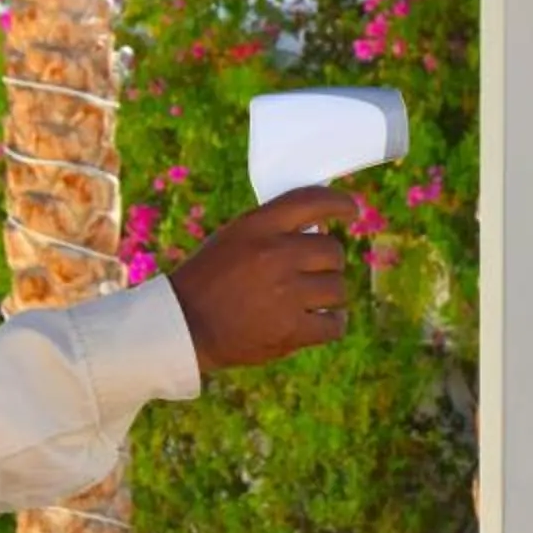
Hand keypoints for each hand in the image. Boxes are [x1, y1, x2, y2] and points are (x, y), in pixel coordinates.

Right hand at [165, 185, 357, 373]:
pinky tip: (318, 322)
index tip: (351, 210)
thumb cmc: (207, 280)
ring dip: (329, 295)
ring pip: (338, 288)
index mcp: (258, 227)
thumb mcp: (233, 238)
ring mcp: (286, 294)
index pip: (313, 202)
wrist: (182, 326)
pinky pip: (334, 324)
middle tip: (314, 273)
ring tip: (310, 301)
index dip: (339, 202)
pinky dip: (330, 324)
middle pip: (333, 251)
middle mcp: (276, 255)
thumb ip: (272, 230)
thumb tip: (319, 228)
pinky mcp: (291, 330)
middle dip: (328, 262)